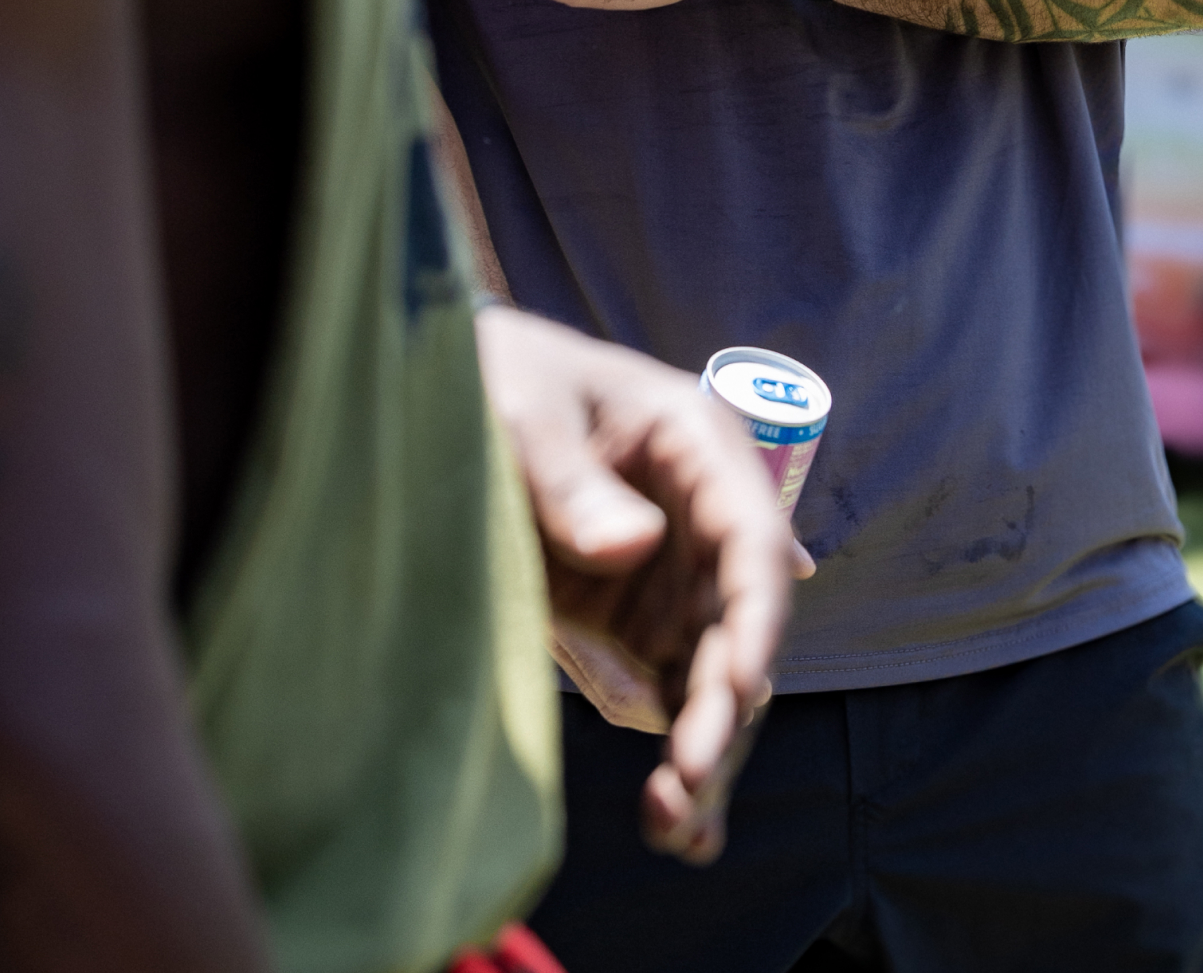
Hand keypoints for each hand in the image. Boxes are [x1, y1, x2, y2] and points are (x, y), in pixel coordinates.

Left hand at [473, 307, 803, 862]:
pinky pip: (673, 693)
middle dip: (725, 708)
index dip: (755, 618)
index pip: (751, 539)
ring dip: (707, 748)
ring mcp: (672, 574)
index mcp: (697, 443)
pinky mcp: (635, 620)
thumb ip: (572, 480)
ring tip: (675, 827)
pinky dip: (680, 755)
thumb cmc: (496, 376)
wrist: (446, 389)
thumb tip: (630, 548)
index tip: (737, 689)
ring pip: (715, 672)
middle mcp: (702, 516)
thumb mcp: (522, 412)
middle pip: (740, 623)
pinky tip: (680, 825)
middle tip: (686, 781)